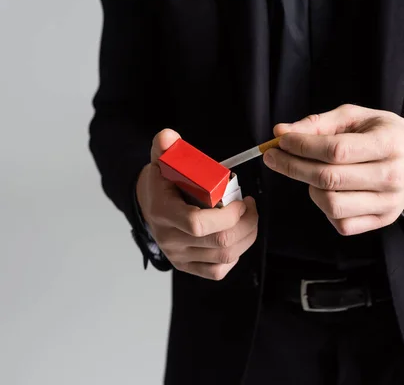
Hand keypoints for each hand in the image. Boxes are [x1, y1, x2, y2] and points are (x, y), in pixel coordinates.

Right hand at [136, 129, 258, 279]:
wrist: (148, 205)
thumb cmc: (162, 183)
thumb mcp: (161, 161)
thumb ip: (165, 147)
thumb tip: (168, 136)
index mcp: (164, 213)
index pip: (198, 224)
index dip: (228, 215)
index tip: (241, 200)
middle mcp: (171, 240)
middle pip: (220, 242)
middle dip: (247, 223)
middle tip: (251, 206)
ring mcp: (179, 256)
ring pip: (225, 256)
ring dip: (247, 236)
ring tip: (249, 217)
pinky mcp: (187, 266)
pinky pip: (218, 271)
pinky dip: (234, 256)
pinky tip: (237, 238)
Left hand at [263, 104, 403, 235]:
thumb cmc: (385, 134)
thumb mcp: (358, 117)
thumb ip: (319, 123)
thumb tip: (281, 132)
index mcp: (389, 143)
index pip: (336, 150)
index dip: (302, 146)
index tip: (281, 141)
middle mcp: (391, 176)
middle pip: (329, 178)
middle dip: (292, 166)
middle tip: (273, 156)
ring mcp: (388, 203)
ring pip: (331, 204)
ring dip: (309, 188)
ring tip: (309, 174)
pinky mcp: (381, 220)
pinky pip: (341, 222)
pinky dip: (325, 208)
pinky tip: (327, 191)